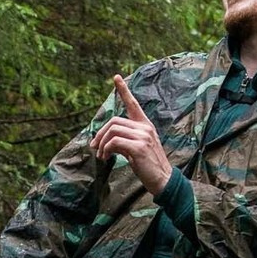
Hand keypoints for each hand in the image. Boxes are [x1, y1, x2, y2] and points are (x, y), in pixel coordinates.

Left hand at [91, 74, 173, 195]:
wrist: (162, 180)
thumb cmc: (148, 166)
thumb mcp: (135, 149)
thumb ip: (123, 140)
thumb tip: (105, 142)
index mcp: (145, 125)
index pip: (133, 104)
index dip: (124, 90)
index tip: (116, 77)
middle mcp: (145, 127)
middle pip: (114, 121)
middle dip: (100, 134)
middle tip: (94, 147)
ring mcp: (143, 136)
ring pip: (112, 130)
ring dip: (101, 144)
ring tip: (101, 156)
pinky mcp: (139, 147)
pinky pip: (114, 142)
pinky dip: (106, 150)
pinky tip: (106, 158)